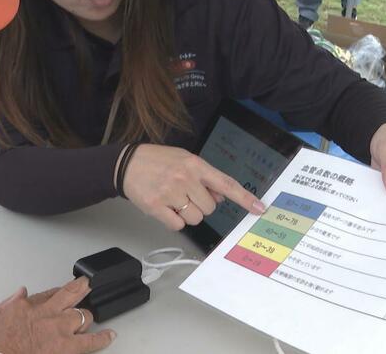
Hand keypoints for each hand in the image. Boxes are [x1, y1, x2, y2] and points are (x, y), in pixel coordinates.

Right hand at [0, 277, 114, 353]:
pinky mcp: (67, 348)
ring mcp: (59, 330)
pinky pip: (91, 341)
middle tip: (87, 285)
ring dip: (86, 316)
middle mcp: (47, 314)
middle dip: (81, 289)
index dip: (57, 292)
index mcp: (27, 306)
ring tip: (91, 316)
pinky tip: (110, 335)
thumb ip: (6, 304)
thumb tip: (19, 293)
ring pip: (83, 316)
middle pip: (71, 295)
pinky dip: (102, 338)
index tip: (61, 291)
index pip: (48, 293)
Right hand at [122, 144, 265, 229]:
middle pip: (210, 208)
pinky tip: (165, 206)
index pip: (226, 184)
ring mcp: (170, 193)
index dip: (244, 198)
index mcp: (195, 165)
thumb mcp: (185, 160)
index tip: (259, 209)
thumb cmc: (158, 161)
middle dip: (201, 205)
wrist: (126, 164)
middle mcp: (185, 178)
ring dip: (187, 214)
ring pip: (195, 218)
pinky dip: (173, 220)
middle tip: (185, 194)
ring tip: (173, 199)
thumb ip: (205, 177)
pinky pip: (178, 225)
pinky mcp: (156, 206)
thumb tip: (222, 197)